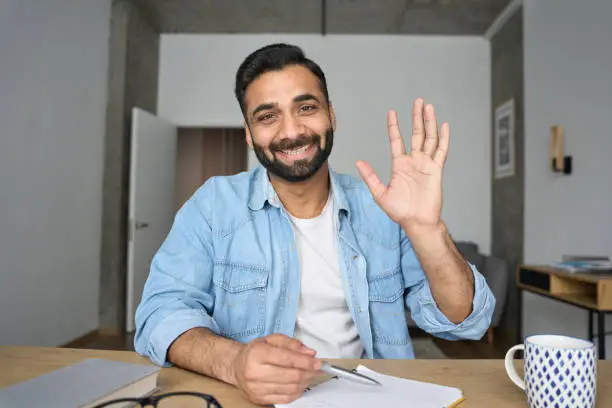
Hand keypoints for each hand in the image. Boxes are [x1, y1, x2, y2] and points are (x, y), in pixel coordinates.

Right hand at [231, 334, 321, 404]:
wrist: (236, 367)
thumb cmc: (255, 352)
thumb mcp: (272, 340)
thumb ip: (292, 344)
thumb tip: (310, 353)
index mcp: (258, 353)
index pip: (287, 359)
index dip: (306, 361)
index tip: (318, 362)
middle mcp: (255, 372)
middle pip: (291, 375)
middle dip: (309, 372)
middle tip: (317, 369)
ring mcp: (256, 388)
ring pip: (290, 388)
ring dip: (305, 382)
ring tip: (309, 375)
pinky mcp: (259, 399)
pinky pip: (285, 399)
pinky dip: (296, 392)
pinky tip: (299, 385)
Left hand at [356, 98, 448, 229]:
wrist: (417, 222)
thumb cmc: (399, 211)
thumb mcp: (380, 193)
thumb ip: (371, 177)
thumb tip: (358, 162)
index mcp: (399, 164)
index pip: (397, 140)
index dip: (394, 126)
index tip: (392, 112)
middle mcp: (413, 161)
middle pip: (416, 133)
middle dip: (417, 117)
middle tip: (418, 101)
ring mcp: (426, 164)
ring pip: (429, 138)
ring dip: (429, 122)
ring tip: (429, 107)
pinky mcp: (436, 170)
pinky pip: (441, 151)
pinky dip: (443, 138)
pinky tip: (444, 125)